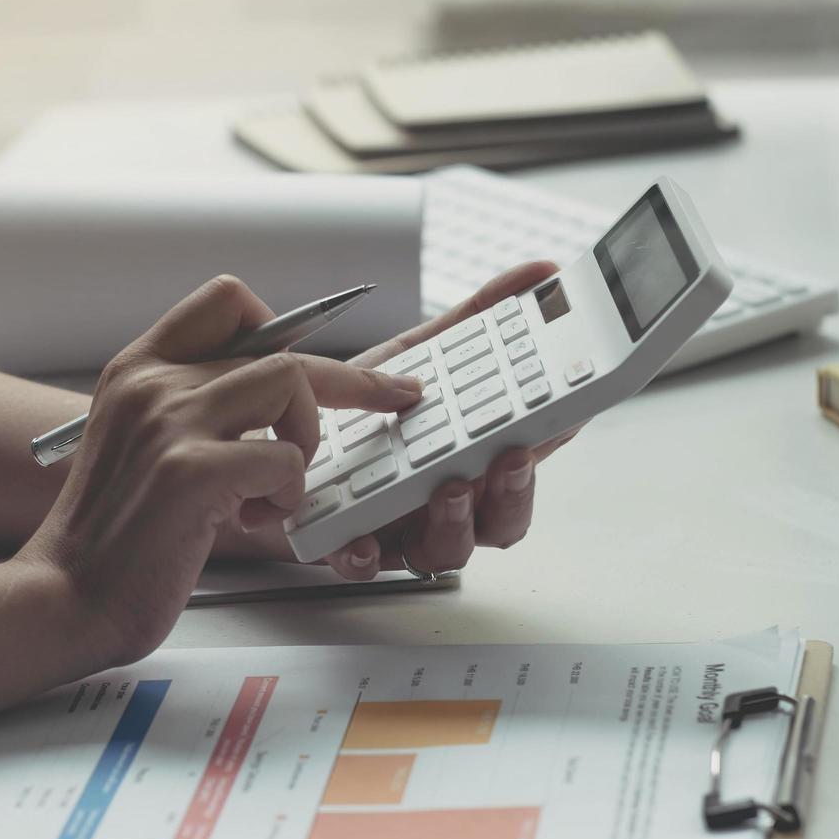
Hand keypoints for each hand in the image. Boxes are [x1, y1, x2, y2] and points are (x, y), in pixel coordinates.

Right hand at [21, 276, 423, 665]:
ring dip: (306, 442)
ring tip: (275, 490)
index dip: (284, 326)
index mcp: (137, 369)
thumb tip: (275, 394)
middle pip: (281, 345)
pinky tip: (252, 520)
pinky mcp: (192, 471)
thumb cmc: (113, 535)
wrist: (66, 597)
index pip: (226, 300)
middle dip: (353, 378)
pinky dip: (288, 495)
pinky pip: (287, 459)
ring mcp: (170, 422)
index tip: (318, 363)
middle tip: (398, 395)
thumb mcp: (138, 444)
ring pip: (292, 384)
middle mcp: (152, 383)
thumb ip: (190, 410)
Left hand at [319, 261, 581, 580]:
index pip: (524, 459)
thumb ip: (476, 319)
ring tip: (446, 488)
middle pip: (501, 519)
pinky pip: (364, 564)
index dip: (552, 444)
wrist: (271, 433)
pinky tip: (361, 539)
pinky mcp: (348, 545)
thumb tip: (538, 274)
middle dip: (514, 494)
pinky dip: (365, 554)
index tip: (567, 416)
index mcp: (466, 457)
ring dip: (455, 522)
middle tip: (511, 458)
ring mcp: (400, 527)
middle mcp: (441, 499)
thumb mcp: (413, 355)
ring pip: (446, 549)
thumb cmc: (355, 409)